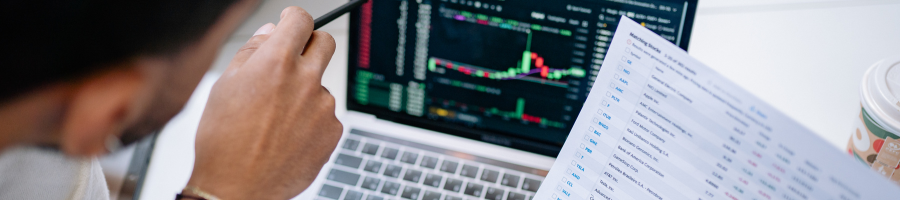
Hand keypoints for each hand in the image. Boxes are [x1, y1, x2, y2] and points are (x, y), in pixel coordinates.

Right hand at [187, 6, 341, 199]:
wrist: (237, 188)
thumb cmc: (223, 141)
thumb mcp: (224, 86)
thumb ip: (252, 53)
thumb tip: (270, 34)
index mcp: (276, 63)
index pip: (301, 20)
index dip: (294, 18)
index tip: (292, 22)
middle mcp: (305, 81)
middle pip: (325, 43)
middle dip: (310, 44)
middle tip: (294, 58)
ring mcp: (323, 107)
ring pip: (321, 85)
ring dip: (306, 91)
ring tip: (276, 118)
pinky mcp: (333, 131)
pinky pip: (325, 114)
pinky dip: (311, 119)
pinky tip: (288, 135)